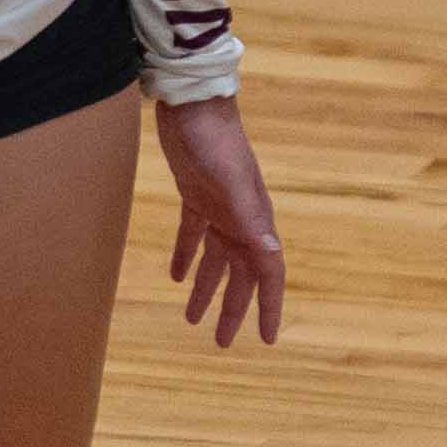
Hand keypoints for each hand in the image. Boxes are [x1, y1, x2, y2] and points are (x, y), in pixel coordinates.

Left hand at [155, 94, 283, 348]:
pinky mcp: (195, 196)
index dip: (269, 307)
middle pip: (240, 275)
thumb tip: (271, 252)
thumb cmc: (216, 141)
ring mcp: (219, 208)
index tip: (267, 339)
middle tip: (223, 342)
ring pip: (216, 260)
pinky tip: (174, 276)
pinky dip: (185, 256)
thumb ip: (251, 217)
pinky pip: (192, 235)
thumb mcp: (232, 182)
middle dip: (233, 309)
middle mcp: (241, 219)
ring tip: (191, 318)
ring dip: (207, 289)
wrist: (193, 104)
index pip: (268, 274)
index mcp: (255, 220)